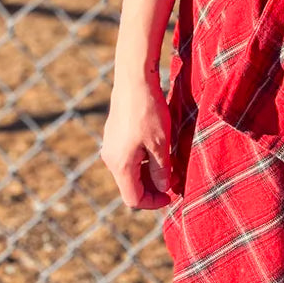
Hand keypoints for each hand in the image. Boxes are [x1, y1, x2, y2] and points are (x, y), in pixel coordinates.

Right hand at [100, 68, 172, 209]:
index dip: (153, 202)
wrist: (134, 80)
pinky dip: (142, 159)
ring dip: (148, 173)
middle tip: (173, 179)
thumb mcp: (160, 144)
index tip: (171, 195)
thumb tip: (163, 188)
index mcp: (121, 166)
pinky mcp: (113, 134)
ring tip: (168, 163)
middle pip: (130, 186)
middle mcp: (110, 158)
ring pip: (129, 170)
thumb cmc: (148, 112)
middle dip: (152, 187)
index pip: (133, 199)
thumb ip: (161, 171)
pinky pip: (127, 156)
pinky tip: (157, 148)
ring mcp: (110, 145)